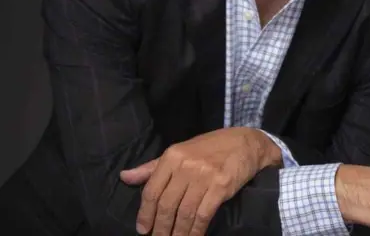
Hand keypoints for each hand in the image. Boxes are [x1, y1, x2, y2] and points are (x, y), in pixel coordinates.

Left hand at [120, 127, 281, 235]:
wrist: (244, 142)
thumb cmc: (209, 148)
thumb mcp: (179, 152)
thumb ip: (152, 167)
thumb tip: (124, 177)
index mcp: (172, 156)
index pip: (152, 190)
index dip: (145, 214)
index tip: (143, 229)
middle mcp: (186, 165)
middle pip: (166, 205)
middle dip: (160, 228)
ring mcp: (204, 176)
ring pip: (184, 213)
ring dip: (177, 234)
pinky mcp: (221, 186)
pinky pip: (203, 215)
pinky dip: (196, 231)